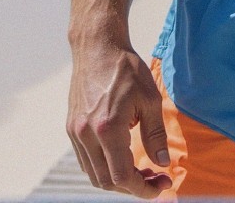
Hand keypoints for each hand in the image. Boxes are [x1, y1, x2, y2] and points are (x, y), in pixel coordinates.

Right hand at [67, 40, 172, 196]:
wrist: (97, 46)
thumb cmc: (126, 68)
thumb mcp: (150, 99)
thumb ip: (156, 135)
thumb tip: (162, 163)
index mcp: (107, 128)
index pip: (123, 177)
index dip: (144, 189)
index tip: (162, 185)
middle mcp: (86, 134)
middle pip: (107, 182)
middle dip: (134, 186)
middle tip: (156, 178)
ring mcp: (75, 132)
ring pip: (94, 174)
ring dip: (118, 180)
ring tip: (142, 171)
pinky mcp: (72, 127)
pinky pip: (86, 160)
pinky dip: (104, 167)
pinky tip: (122, 157)